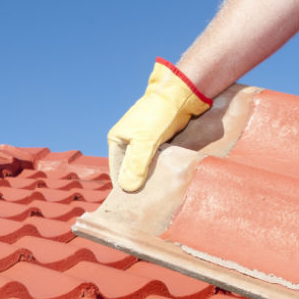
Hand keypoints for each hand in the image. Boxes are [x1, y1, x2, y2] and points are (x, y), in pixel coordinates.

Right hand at [107, 58, 211, 191]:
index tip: (136, 204)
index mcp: (117, 140)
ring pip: (145, 167)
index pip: (117, 171)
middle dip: (139, 184)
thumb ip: (136, 165)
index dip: (126, 187)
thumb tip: (127, 189)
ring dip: (152, 178)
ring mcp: (144, 142)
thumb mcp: (145, 141)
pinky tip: (167, 181)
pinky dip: (161, 170)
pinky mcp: (159, 142)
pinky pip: (157, 161)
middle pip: (131, 170)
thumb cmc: (159, 114)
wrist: (181, 94)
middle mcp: (128, 141)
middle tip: (150, 201)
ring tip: (159, 194)